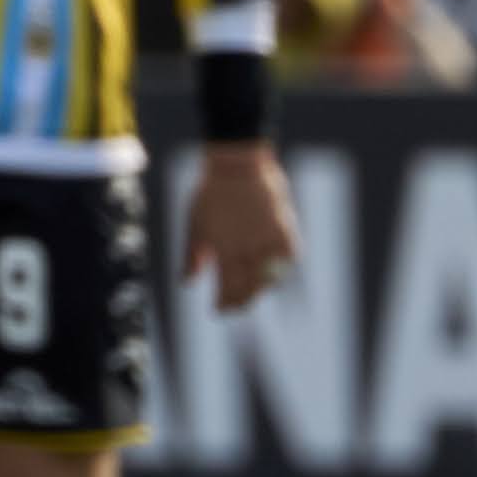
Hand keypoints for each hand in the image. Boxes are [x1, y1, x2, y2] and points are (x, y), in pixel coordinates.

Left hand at [184, 140, 299, 315]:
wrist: (237, 164)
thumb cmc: (210, 193)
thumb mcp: (194, 225)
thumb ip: (192, 256)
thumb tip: (187, 283)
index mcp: (225, 250)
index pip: (228, 288)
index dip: (225, 303)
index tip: (219, 311)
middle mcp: (249, 248)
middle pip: (250, 287)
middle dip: (242, 301)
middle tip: (236, 308)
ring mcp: (269, 238)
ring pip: (270, 276)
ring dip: (261, 288)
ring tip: (253, 292)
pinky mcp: (285, 227)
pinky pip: (289, 257)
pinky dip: (282, 268)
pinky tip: (274, 273)